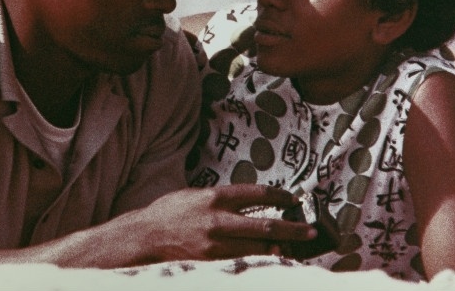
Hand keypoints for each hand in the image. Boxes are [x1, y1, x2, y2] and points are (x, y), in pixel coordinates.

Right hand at [121, 184, 316, 262]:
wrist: (144, 238)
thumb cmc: (167, 214)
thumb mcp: (193, 194)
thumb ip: (220, 198)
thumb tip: (246, 201)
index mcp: (215, 196)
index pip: (258, 193)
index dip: (280, 196)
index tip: (293, 199)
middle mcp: (219, 219)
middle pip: (266, 224)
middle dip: (292, 228)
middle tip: (311, 231)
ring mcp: (217, 243)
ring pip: (259, 247)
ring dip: (280, 248)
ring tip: (293, 249)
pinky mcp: (212, 261)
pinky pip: (244, 261)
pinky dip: (260, 260)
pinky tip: (270, 260)